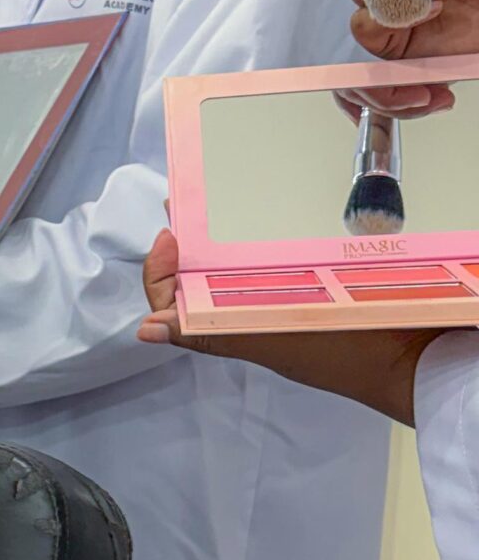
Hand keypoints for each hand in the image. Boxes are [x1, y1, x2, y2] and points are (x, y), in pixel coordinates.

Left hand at [137, 221, 426, 420]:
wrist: (414, 357)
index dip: (161, 269)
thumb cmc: (341, 351)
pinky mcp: (318, 290)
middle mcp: (254, 314)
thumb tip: (145, 330)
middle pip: (201, 278)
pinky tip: (269, 220)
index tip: (169, 235)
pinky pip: (280, 265)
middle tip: (184, 203)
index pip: (175, 300)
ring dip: (221, 240)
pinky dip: (265, 243)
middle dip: (186, 243)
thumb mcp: (272, 340)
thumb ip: (213, 334)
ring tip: (213, 203)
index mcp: (234, 327)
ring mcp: (285, 302)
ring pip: (237, 270)